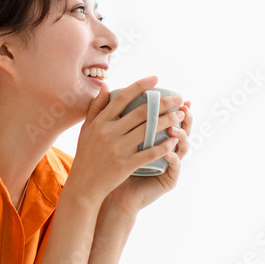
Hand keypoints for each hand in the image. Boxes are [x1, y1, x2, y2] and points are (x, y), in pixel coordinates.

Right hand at [64, 75, 186, 206]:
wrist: (84, 185)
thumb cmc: (86, 155)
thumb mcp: (86, 129)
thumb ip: (96, 107)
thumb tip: (106, 85)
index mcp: (100, 122)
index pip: (123, 97)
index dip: (141, 86)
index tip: (156, 78)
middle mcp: (108, 132)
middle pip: (141, 112)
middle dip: (162, 103)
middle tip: (178, 98)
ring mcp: (117, 149)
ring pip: (147, 130)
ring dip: (167, 121)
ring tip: (181, 115)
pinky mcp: (125, 165)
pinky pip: (148, 153)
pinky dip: (163, 146)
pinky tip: (174, 141)